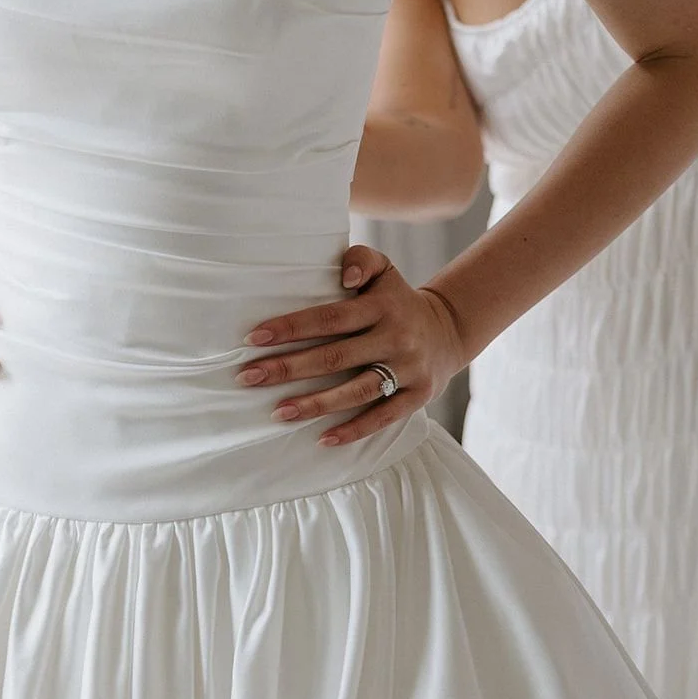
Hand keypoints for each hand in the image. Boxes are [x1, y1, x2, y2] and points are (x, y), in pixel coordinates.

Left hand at [237, 245, 464, 444]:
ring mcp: (408, 369)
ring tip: (278, 412)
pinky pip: (383, 416)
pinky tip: (322, 439)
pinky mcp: (418, 395)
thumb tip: (345, 275)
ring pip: (356, 391)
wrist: (449, 330)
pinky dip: (353, 430)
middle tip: (249, 377)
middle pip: (335, 357)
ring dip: (314, 404)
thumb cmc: (397, 300)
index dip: (291, 328)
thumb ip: (360, 259)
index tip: (254, 338)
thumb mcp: (384, 270)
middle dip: (288, 368)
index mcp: (382, 306)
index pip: (329, 318)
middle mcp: (396, 337)